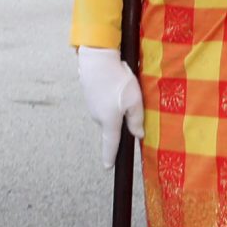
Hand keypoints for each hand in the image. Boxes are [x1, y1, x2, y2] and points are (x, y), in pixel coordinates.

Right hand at [76, 46, 143, 168]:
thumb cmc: (118, 81)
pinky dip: (109, 98)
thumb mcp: (135, 101)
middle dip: (120, 121)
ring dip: (115, 107)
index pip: (110, 144)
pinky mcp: (88, 95)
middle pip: (112, 126)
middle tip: (131, 105)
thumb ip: (136, 120)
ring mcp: (91, 106)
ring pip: (107, 113)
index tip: (108, 167)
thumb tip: (138, 135)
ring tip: (123, 90)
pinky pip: (102, 103)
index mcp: (109, 122)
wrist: (96, 59)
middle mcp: (98, 117)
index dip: (110, 157)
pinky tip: (113, 85)